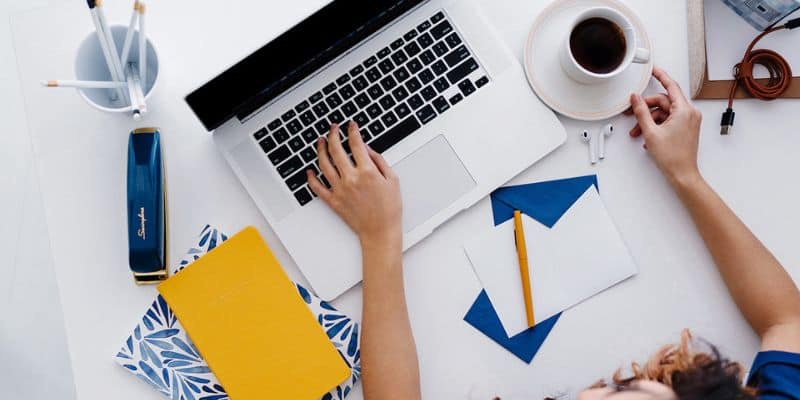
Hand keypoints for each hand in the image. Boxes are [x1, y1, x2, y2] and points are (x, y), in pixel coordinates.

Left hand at [307, 123, 401, 245]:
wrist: (380, 231)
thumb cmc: (389, 208)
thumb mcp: (392, 180)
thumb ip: (379, 161)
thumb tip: (367, 148)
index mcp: (367, 172)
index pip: (356, 144)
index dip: (352, 131)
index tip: (351, 126)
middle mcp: (350, 179)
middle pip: (336, 150)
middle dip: (334, 134)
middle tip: (333, 128)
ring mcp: (340, 190)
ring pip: (324, 164)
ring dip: (321, 149)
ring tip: (321, 141)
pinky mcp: (333, 201)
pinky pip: (317, 187)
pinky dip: (311, 178)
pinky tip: (310, 170)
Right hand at [625, 67, 702, 186]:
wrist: (683, 174)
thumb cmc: (672, 157)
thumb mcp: (651, 131)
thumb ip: (641, 112)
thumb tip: (635, 98)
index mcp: (684, 110)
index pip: (671, 86)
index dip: (660, 76)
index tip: (653, 69)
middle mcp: (689, 113)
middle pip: (664, 102)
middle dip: (647, 108)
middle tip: (633, 113)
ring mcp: (688, 121)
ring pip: (665, 112)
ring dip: (649, 120)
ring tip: (638, 131)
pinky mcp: (686, 128)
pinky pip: (669, 120)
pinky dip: (657, 125)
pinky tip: (648, 136)